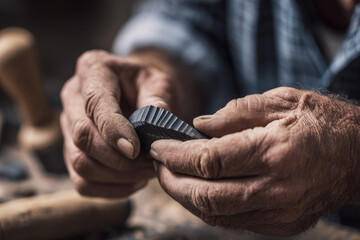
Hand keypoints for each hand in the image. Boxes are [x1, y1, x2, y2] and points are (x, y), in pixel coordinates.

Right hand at [60, 50, 182, 197]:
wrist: (140, 94)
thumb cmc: (149, 87)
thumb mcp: (160, 83)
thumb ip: (158, 100)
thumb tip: (154, 126)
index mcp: (93, 69)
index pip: (95, 103)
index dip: (114, 130)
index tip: (136, 149)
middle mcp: (72, 97)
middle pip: (82, 137)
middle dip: (119, 158)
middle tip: (150, 162)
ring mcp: (68, 127)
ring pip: (80, 164)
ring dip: (118, 176)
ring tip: (147, 172)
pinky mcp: (71, 152)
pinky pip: (83, 182)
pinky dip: (112, 188)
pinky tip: (135, 180)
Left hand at [150, 87, 359, 236]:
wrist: (359, 156)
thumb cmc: (321, 121)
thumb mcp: (280, 101)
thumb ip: (234, 113)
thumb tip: (198, 126)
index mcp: (275, 151)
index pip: (208, 161)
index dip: (175, 155)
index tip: (157, 147)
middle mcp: (276, 189)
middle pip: (205, 196)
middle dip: (172, 183)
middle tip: (157, 166)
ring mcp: (279, 212)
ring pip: (215, 215)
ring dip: (185, 197)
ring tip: (172, 176)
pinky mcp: (281, 225)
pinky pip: (232, 220)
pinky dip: (208, 206)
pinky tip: (199, 189)